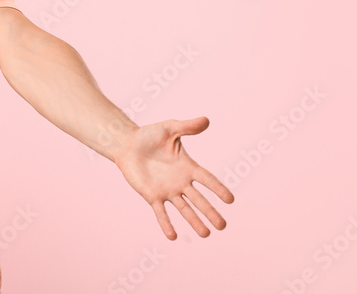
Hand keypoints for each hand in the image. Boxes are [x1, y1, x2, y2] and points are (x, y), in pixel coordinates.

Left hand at [112, 116, 233, 239]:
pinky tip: (172, 236)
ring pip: (184, 209)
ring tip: (206, 234)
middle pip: (199, 200)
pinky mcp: (152, 196)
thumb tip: (206, 120)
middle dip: (210, 212)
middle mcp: (181, 182)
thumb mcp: (169, 128)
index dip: (218, 189)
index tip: (230, 200)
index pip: (207, 180)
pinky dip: (166, 223)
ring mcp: (167, 190)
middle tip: (222, 226)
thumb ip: (187, 126)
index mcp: (188, 166)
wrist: (127, 144)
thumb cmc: (150, 135)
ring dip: (194, 222)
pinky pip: (161, 212)